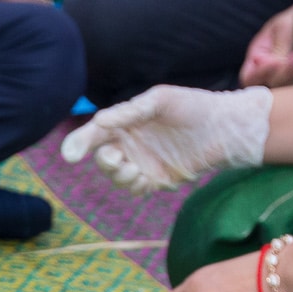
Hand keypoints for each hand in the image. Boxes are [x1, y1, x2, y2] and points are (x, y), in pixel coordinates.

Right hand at [60, 86, 274, 193]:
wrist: (223, 128)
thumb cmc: (192, 107)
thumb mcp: (160, 101)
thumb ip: (129, 112)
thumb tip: (98, 121)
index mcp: (125, 122)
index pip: (95, 134)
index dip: (79, 144)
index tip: (69, 155)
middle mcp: (130, 143)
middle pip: (102, 158)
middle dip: (105, 162)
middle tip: (116, 158)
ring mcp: (142, 162)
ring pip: (116, 176)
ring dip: (120, 176)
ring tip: (134, 170)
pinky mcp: (156, 179)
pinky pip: (135, 189)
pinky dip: (135, 186)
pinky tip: (145, 179)